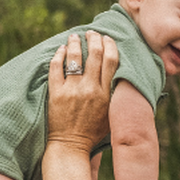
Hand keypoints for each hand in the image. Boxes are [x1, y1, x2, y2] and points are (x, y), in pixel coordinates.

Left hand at [46, 30, 118, 155]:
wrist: (71, 146)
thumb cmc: (93, 133)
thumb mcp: (111, 115)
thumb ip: (116, 96)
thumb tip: (124, 77)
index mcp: (106, 93)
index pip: (111, 60)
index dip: (110, 45)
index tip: (107, 38)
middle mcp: (90, 89)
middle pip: (95, 54)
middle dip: (94, 39)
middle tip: (91, 33)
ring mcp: (72, 90)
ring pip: (75, 57)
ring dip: (76, 43)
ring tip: (75, 36)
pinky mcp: (56, 93)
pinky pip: (56, 67)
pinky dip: (59, 55)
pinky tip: (61, 49)